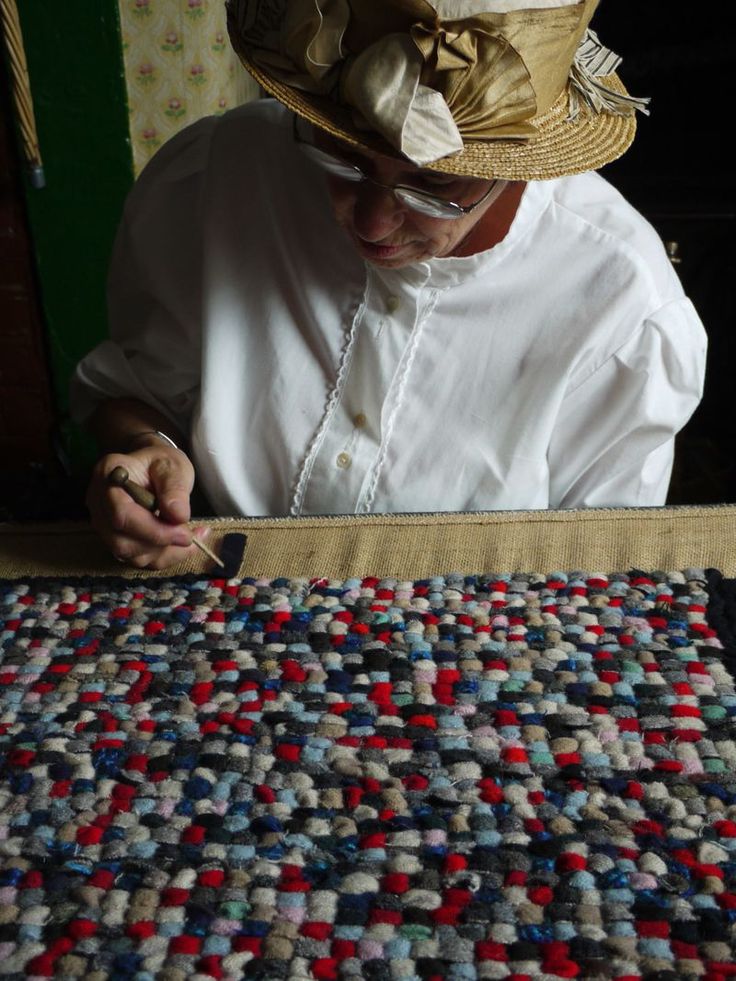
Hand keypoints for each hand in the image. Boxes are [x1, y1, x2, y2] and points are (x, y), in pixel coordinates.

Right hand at [87, 444, 205, 568]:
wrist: (150, 468)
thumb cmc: (161, 463)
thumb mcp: (174, 466)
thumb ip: (175, 488)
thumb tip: (178, 516)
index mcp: (108, 476)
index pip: (121, 514)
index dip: (152, 529)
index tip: (184, 533)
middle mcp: (98, 503)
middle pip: (121, 540)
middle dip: (159, 544)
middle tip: (190, 535)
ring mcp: (103, 524)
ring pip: (128, 554)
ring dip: (163, 553)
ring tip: (191, 536)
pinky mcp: (115, 538)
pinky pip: (136, 559)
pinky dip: (162, 557)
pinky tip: (183, 546)